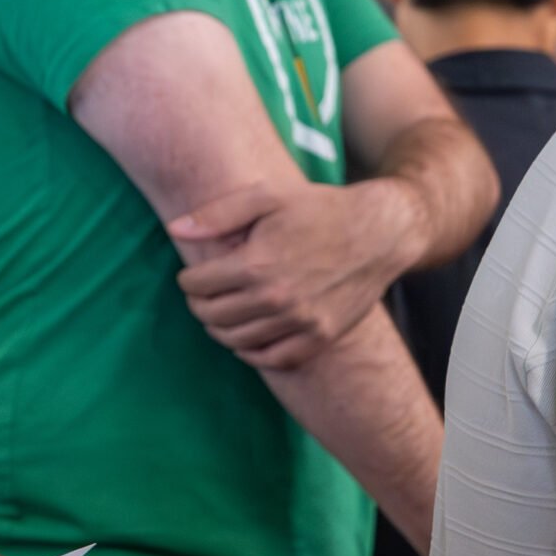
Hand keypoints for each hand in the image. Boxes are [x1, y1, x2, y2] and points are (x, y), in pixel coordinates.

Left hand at [170, 179, 416, 370]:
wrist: (380, 233)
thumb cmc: (320, 209)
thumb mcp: (267, 196)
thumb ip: (217, 215)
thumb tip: (174, 230)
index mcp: (256, 264)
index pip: (198, 286)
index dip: (187, 280)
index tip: (191, 276)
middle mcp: (276, 299)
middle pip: (213, 316)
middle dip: (199, 305)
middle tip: (202, 296)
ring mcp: (300, 322)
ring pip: (237, 342)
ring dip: (220, 330)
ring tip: (220, 314)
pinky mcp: (321, 337)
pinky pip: (274, 359)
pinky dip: (252, 353)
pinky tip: (247, 339)